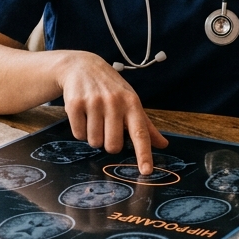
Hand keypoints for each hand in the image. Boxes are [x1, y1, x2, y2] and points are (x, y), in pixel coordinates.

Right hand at [56, 51, 168, 172]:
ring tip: (94, 118)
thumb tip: (163, 144)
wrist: (82, 66)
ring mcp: (94, 102)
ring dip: (94, 136)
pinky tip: (83, 115)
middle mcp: (114, 102)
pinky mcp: (75, 104)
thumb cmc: (111, 88)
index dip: (143, 154)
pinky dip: (80, 130)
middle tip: (107, 127)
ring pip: (94, 142)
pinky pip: (78, 134)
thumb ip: (146, 126)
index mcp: (132, 103)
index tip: (146, 171)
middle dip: (109, 143)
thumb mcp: (131, 101)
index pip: (140, 133)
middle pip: (113, 145)